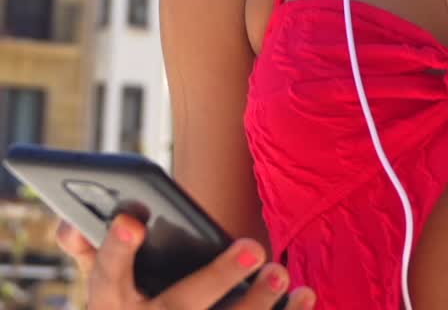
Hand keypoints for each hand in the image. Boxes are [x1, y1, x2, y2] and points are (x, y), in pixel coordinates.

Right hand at [53, 213, 316, 308]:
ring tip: (281, 272)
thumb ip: (94, 248)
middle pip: (181, 307)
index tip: (134, 219)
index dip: (118, 248)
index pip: (109, 273)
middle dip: (217, 279)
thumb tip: (68, 221)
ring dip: (257, 305)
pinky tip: (307, 295)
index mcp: (111, 302)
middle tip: (255, 244)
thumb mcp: (104, 284)